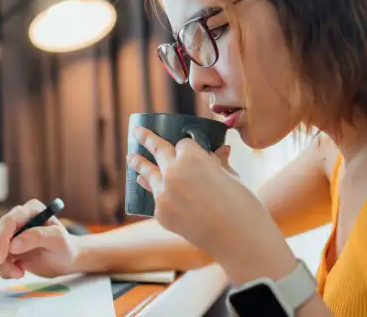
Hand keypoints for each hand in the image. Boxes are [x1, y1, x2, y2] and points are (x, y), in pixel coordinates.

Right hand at [0, 199, 81, 278]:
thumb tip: (13, 244)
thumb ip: (37, 237)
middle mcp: (17, 218)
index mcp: (30, 210)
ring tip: (20, 273)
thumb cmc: (64, 247)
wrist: (65, 260)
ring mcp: (10, 233)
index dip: (1, 239)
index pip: (8, 221)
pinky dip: (2, 269)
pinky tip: (18, 272)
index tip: (2, 258)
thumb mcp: (57, 240)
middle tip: (16, 272)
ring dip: (1, 266)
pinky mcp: (6, 247)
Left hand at [126, 127, 294, 277]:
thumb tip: (222, 149)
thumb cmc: (242, 205)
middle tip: (137, 132)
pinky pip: (156, 198)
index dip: (187, 146)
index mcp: (192, 157)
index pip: (183, 144)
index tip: (186, 145)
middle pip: (158, 149)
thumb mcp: (232, 177)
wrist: (238, 240)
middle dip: (147, 139)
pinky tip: (144, 184)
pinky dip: (155, 191)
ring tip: (130, 157)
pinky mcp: (160, 214)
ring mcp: (163, 194)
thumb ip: (219, 162)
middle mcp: (173, 171)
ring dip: (138, 163)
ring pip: (147, 172)